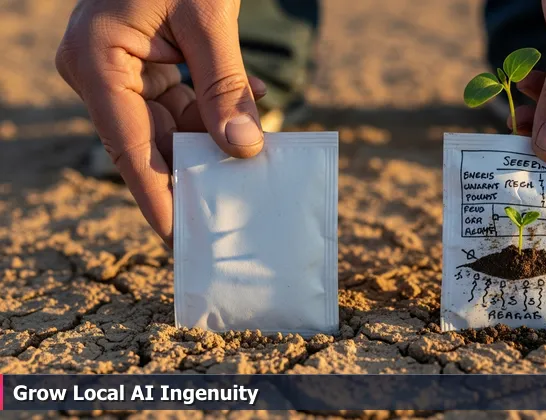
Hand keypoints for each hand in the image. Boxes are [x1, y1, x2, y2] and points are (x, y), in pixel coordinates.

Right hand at [56, 0, 265, 245]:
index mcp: (98, 60)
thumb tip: (244, 149)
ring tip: (251, 178)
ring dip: (214, 146)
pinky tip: (250, 125)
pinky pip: (182, 103)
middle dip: (194, 177)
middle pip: (152, 143)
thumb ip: (224, 84)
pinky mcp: (146, 62)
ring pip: (172, 127)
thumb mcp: (208, 16)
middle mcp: (102, 70)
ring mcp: (122, 67)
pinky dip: (216, 114)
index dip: (158, 197)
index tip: (180, 241)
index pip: (130, 148)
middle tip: (228, 218)